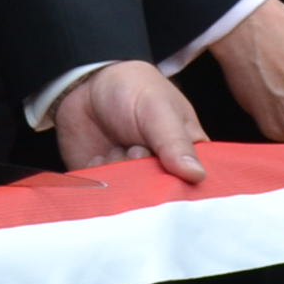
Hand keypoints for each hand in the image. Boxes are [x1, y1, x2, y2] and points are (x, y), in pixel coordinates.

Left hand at [48, 59, 206, 182]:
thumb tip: (197, 175)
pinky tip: (99, 157)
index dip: (184, 187)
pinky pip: (104, 197)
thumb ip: (175, 141)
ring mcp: (133, 180)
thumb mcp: (159, 109)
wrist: (86, 84)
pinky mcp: (106, 183)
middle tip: (135, 149)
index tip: (167, 175)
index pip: (197, 186)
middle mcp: (162, 173)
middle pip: (161, 197)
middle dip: (145, 179)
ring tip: (116, 149)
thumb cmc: (133, 90)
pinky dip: (99, 180)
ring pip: (131, 199)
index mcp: (187, 155)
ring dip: (120, 176)